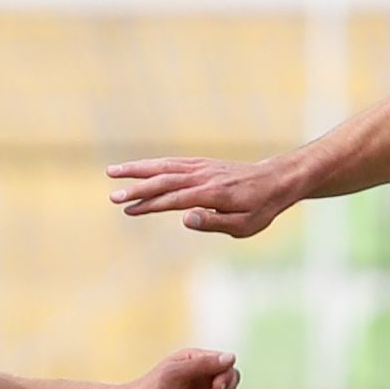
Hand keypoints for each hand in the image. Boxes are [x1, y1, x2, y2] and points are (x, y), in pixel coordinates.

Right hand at [107, 156, 300, 237]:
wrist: (276, 181)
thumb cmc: (261, 208)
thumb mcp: (245, 225)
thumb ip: (214, 223)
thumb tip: (185, 219)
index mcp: (212, 194)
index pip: (174, 199)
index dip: (150, 205)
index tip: (130, 210)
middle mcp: (204, 177)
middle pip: (164, 180)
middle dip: (137, 188)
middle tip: (113, 196)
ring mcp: (202, 167)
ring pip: (164, 166)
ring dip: (138, 169)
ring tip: (113, 172)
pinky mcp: (203, 164)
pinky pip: (174, 162)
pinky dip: (154, 164)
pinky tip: (139, 168)